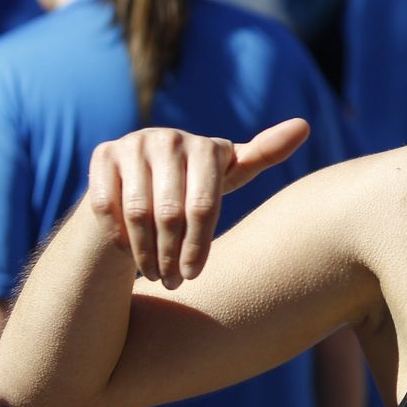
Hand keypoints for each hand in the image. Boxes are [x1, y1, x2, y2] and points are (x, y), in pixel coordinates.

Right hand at [87, 118, 309, 288]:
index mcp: (206, 146)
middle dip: (173, 254)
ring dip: (146, 253)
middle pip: (171, 213)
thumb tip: (304, 126)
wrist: (137, 186)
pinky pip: (108, 206)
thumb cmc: (193, 187)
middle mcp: (169, 138)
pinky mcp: (102, 154)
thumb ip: (264, 154)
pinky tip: (128, 253)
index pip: (205, 206)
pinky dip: (118, 236)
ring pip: (139, 214)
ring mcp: (132, 143)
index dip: (199, 246)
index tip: (195, 275)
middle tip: (174, 280)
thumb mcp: (229, 175)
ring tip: (156, 274)